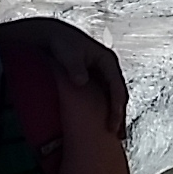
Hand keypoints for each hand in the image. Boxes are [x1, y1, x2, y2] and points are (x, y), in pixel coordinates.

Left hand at [0, 17, 127, 133]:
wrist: (52, 37)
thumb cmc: (61, 44)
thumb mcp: (68, 54)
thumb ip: (76, 68)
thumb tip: (82, 82)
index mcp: (107, 61)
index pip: (117, 88)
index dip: (116, 108)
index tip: (112, 124)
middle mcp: (108, 68)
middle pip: (119, 96)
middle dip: (120, 116)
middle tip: (118, 137)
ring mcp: (103, 74)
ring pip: (113, 98)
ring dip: (114, 115)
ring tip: (114, 136)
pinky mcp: (95, 79)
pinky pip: (104, 97)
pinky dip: (105, 110)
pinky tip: (101, 123)